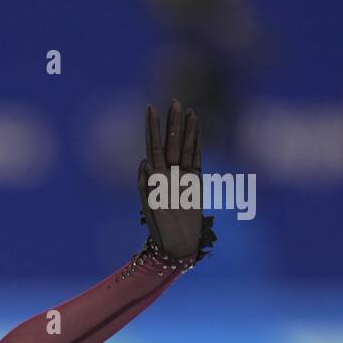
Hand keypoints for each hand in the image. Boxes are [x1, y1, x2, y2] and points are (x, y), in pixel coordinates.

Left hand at [137, 99, 203, 259]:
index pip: (153, 146)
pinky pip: (197, 156)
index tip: (150, 109)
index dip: (152, 129)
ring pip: (185, 146)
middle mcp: (166, 172)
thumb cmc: (160, 226)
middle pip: (170, 142)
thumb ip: (146, 182)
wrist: (177, 242)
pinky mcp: (195, 179)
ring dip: (186, 129)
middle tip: (173, 101)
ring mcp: (181, 174)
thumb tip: (145, 161)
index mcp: (152, 176)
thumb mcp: (149, 203)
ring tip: (187, 109)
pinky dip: (197, 141)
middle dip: (171, 123)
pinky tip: (197, 126)